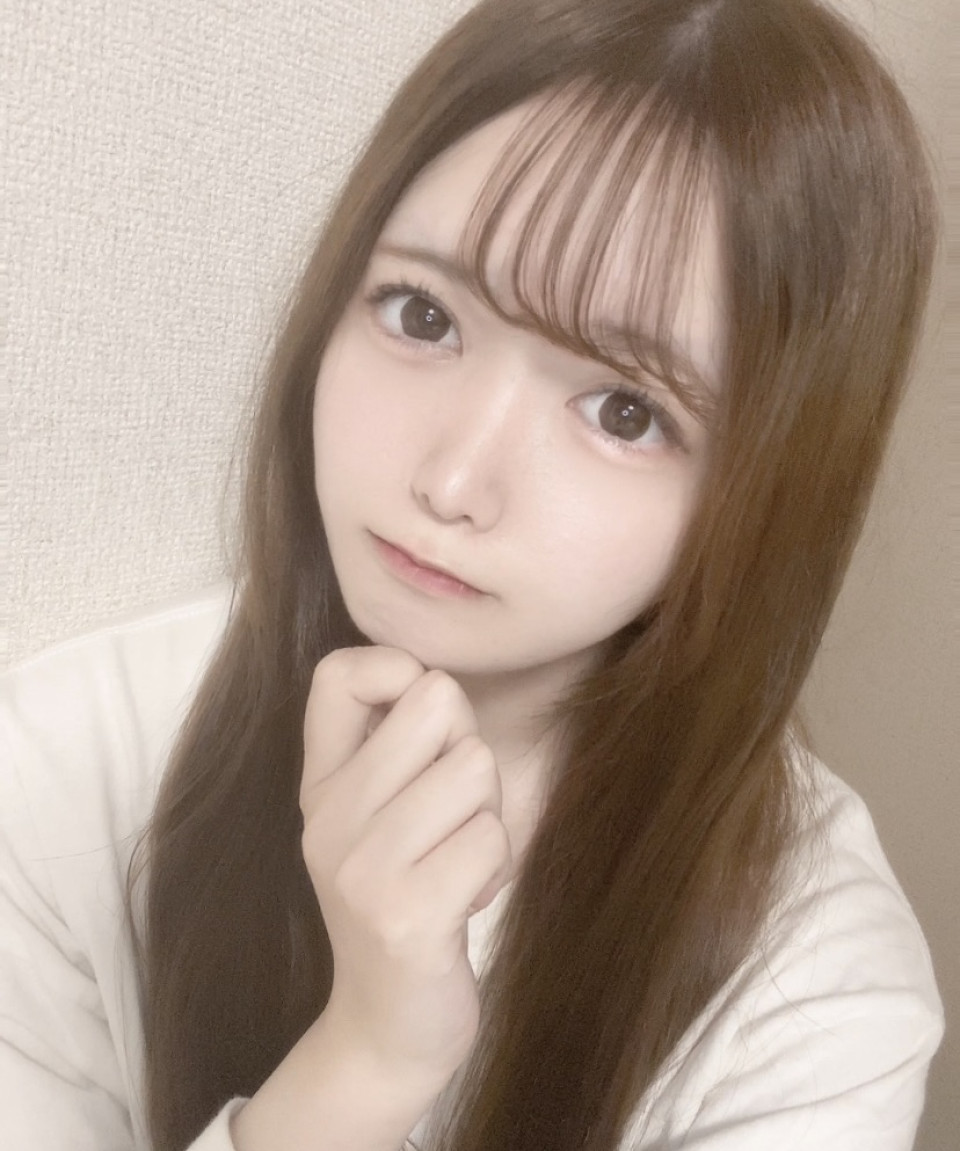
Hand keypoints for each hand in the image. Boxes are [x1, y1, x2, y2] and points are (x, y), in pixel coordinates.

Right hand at [300, 646, 512, 1083]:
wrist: (387, 1026)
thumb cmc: (407, 898)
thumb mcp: (378, 818)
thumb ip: (395, 747)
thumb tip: (433, 675)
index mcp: (321, 784)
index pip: (340, 673)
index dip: (400, 671)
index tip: (421, 725)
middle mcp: (328, 817)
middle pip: (437, 702)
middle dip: (468, 747)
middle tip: (454, 810)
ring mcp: (361, 867)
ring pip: (474, 766)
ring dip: (488, 814)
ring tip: (457, 860)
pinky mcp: (405, 914)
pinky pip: (490, 837)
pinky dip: (495, 865)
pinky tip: (462, 901)